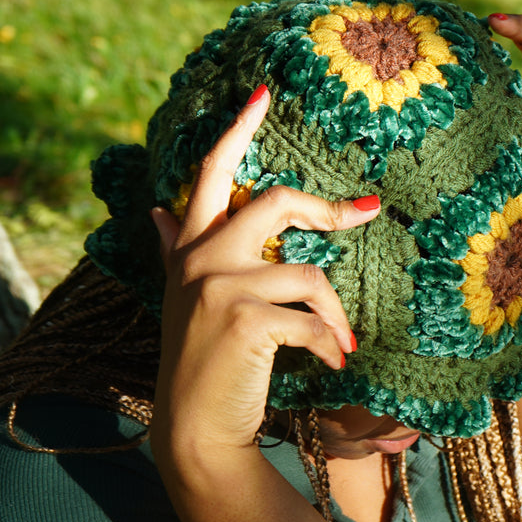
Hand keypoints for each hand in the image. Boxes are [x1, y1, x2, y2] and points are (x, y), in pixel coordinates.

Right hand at [149, 85, 380, 457]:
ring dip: (334, 312)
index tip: (264, 92)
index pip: (211, 173)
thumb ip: (176, 250)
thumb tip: (158, 210)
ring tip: (341, 341)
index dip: (237, 129)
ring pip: (307, 273)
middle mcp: (199, 259)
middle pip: (274, 201)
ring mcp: (219, 288)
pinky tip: (334, 361)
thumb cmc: (204, 362)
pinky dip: (330, 342)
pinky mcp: (245, 320)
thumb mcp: (185, 299)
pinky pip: (310, 317)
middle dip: (326, 208)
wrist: (194, 430)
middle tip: (363, 213)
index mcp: (191, 248)